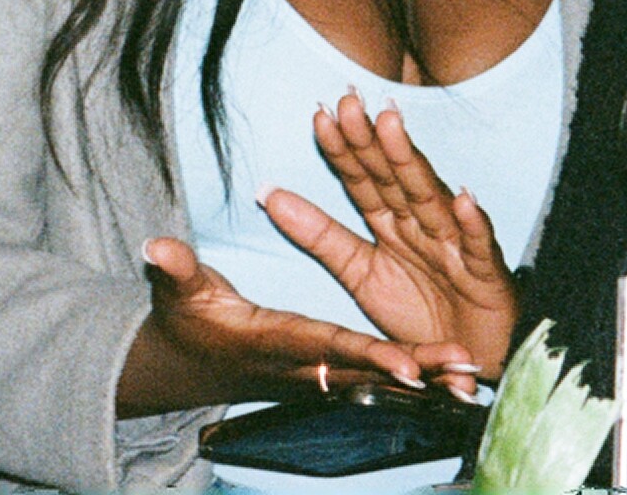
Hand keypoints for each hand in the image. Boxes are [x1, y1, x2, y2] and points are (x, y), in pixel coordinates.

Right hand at [118, 236, 455, 415]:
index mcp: (271, 340)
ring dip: (425, 380)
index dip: (367, 354)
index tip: (407, 366)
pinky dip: (415, 382)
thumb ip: (174, 269)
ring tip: (470, 379)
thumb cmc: (187, 323)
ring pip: (379, 380)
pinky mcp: (326, 376)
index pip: (326, 345)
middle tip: (458, 369)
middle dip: (414, 370)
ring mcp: (316, 376)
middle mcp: (301, 365)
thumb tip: (155, 245)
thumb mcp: (177, 293)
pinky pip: (377, 381)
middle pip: (366, 369)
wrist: (189, 366)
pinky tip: (451, 381)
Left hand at [261, 93, 509, 391]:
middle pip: (393, 178)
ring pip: (429, 199)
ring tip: (391, 125)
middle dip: (371, 140)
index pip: (362, 180)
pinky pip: (479, 248)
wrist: (466, 365)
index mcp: (391, 224)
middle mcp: (422, 226)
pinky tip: (461, 200)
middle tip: (349, 101)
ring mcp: (455, 247)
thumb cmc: (420, 313)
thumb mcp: (360, 274)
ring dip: (412, 162)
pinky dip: (472, 225)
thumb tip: (265, 193)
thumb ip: (319, 235)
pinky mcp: (486, 276)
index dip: (341, 150)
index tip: (318, 115)